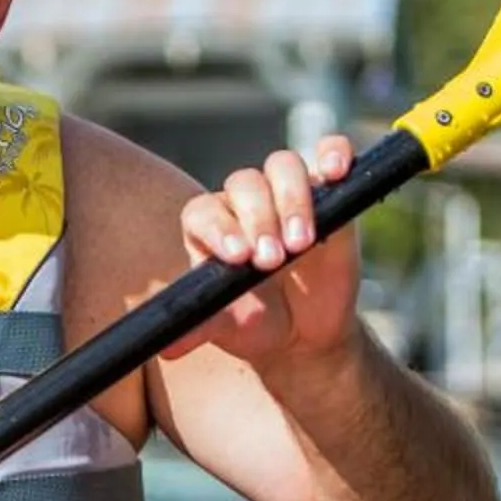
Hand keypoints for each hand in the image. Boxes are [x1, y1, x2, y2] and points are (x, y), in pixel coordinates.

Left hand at [169, 134, 361, 368]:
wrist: (303, 332)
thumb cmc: (256, 323)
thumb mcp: (227, 329)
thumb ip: (197, 328)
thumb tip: (165, 348)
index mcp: (209, 226)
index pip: (203, 210)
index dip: (218, 227)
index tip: (236, 257)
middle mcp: (244, 203)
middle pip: (245, 185)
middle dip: (259, 220)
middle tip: (272, 260)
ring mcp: (287, 193)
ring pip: (282, 166)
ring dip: (292, 200)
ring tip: (301, 243)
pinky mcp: (329, 193)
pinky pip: (330, 152)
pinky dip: (334, 152)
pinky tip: (335, 172)